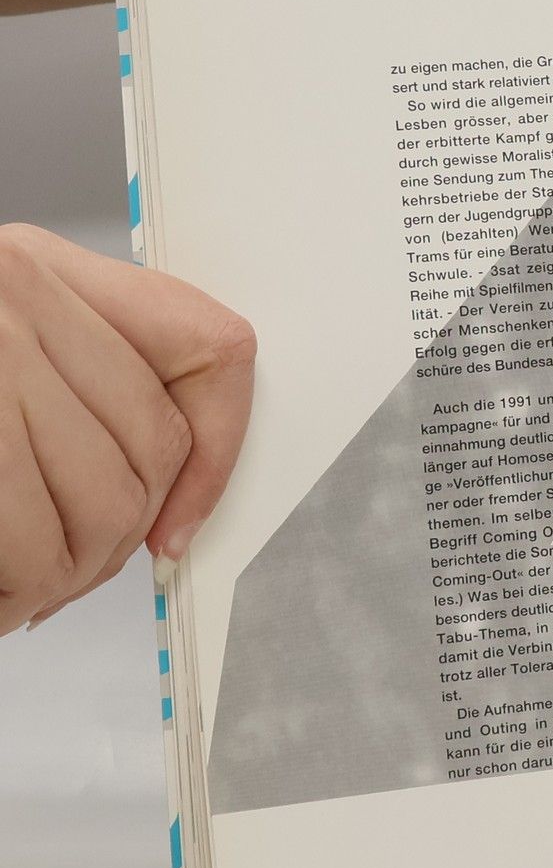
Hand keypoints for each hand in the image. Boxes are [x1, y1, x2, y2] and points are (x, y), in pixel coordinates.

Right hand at [0, 225, 254, 635]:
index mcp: (43, 268)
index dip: (216, 455)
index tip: (177, 526)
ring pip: (104, 501)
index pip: (215, 350)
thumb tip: (165, 500)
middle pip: (154, 447)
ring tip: (24, 591)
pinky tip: (1, 599)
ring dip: (63, 574)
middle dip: (117, 537)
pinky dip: (18, 586)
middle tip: (68, 577)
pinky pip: (31, 535)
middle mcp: (20, 292)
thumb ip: (80, 384)